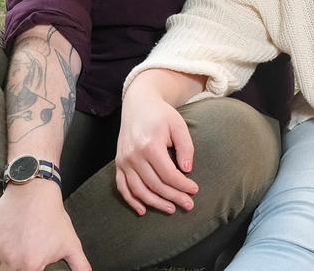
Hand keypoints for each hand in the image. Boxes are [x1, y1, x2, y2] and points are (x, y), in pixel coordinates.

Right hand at [0, 181, 90, 270]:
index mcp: (31, 265)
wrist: (34, 190)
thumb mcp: (71, 242)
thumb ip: (80, 265)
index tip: (29, 267)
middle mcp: (11, 260)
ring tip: (12, 261)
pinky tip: (2, 251)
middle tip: (21, 263)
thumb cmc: (53, 216)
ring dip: (1, 268)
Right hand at [115, 84, 199, 215]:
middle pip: (155, 185)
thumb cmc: (161, 115)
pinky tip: (143, 210)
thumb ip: (185, 147)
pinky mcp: (118, 163)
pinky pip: (122, 187)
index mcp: (150, 145)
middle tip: (188, 205)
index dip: (183, 185)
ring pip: (139, 190)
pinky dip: (131, 200)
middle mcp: (134, 155)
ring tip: (171, 209)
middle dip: (173, 197)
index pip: (169, 174)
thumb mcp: (178, 125)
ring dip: (155, 203)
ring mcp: (124, 160)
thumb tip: (187, 170)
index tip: (195, 190)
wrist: (138, 104)